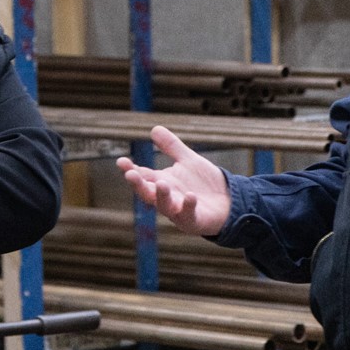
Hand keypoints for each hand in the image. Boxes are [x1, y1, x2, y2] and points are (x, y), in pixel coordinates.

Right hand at [115, 125, 230, 235]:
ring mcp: (178, 211)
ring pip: (165, 206)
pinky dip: (188, 206)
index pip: (142, 175)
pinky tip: (190, 196)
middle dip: (138, 185)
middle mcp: (167, 198)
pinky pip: (188, 215)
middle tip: (130, 174)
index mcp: (162, 182)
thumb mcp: (187, 160)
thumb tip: (154, 128)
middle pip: (147, 193)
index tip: (121, 161)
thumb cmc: (203, 183)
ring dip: (162, 196)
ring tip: (161, 183)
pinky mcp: (193, 220)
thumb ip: (171, 146)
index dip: (131, 169)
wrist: (228, 201)